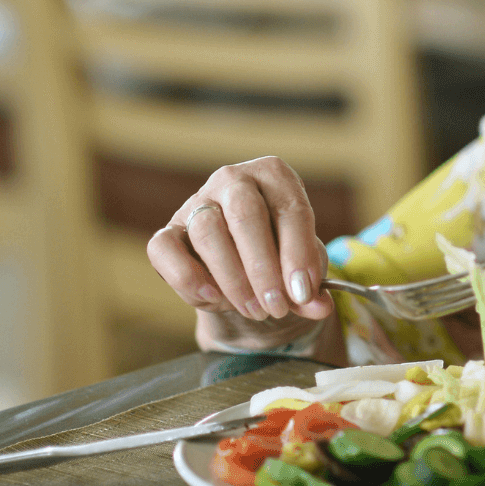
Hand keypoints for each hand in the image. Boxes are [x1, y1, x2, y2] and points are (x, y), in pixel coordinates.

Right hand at [147, 156, 333, 343]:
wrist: (244, 267)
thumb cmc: (280, 255)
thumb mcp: (302, 267)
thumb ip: (311, 287)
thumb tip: (319, 308)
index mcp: (274, 175)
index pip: (290, 208)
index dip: (298, 253)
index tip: (302, 292)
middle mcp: (234, 180)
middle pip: (244, 213)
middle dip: (262, 267)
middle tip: (276, 306)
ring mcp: (197, 202)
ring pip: (207, 231)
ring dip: (232, 279)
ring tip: (255, 310)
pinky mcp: (168, 230)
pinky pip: (165, 249)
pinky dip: (187, 277)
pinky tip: (212, 298)